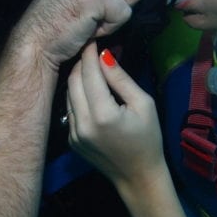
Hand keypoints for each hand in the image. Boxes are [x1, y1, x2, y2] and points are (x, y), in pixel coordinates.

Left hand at [66, 43, 166, 191]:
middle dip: (81, 63)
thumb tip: (104, 55)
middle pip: (73, 80)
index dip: (89, 53)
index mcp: (103, 114)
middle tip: (91, 50)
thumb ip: (121, 79)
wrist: (138, 177)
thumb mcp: (144, 104)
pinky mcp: (71, 140)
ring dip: (77, 78)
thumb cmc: (148, 139)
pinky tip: (90, 92)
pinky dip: (78, 96)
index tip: (92, 39)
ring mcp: (73, 134)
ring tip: (90, 68)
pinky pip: (70, 109)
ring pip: (68, 94)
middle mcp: (83, 124)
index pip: (89, 73)